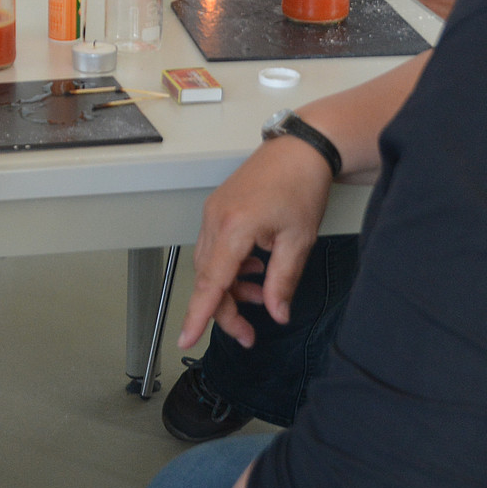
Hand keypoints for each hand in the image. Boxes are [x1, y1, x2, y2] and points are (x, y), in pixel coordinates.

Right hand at [178, 135, 333, 351]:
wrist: (300, 149)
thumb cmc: (301, 185)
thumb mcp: (299, 240)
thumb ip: (283, 281)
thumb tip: (276, 314)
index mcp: (233, 228)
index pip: (210, 282)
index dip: (198, 314)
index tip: (185, 338)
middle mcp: (215, 220)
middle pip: (208, 278)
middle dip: (226, 309)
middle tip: (249, 334)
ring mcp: (214, 213)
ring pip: (211, 265)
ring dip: (231, 288)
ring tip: (261, 296)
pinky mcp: (219, 209)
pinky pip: (215, 248)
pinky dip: (231, 267)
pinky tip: (254, 270)